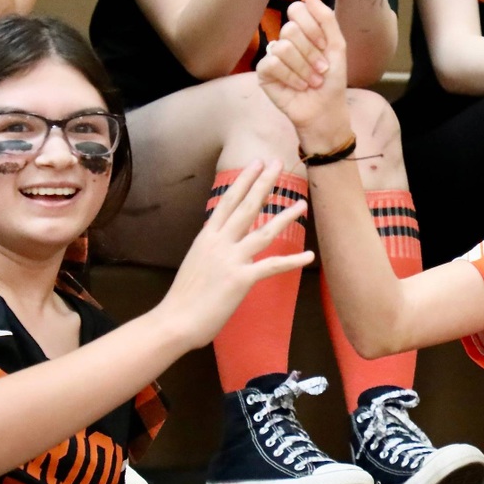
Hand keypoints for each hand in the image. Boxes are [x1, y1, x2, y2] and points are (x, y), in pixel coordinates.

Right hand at [156, 159, 313, 348]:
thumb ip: (211, 249)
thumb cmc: (184, 298)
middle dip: (264, 183)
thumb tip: (221, 242)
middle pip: (246, 207)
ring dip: (285, 216)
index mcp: (206, 237)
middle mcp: (218, 243)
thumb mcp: (196, 263)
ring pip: (263, 231)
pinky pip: (272, 266)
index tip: (256, 163)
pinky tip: (309, 255)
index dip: (243, 181)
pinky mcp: (241, 279)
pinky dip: (292, 261)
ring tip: (303, 203)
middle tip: (278, 162)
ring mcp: (230, 259)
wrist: (174, 321)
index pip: (227, 201)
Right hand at [258, 0, 352, 144]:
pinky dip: (290, 76)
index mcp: (303, 30)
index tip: (324, 46)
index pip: (297, 9)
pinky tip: (298, 86)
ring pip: (283, 47)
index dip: (312, 27)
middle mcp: (286, 39)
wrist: (325, 109)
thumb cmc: (332, 80)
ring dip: (304, 68)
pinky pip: (272, 63)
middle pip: (291, 29)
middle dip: (311, 52)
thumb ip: (326, 18)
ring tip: (312, 81)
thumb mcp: (337, 45)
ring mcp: (273, 55)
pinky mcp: (263, 72)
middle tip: (321, 69)